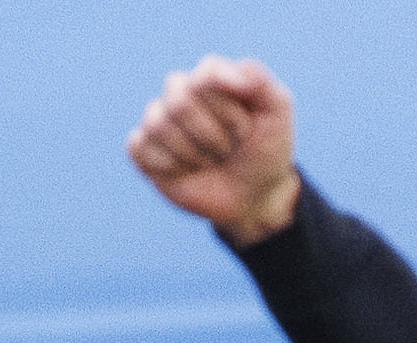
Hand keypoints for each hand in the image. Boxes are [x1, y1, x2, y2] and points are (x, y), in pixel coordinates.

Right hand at [129, 57, 305, 245]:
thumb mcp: (277, 112)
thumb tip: (227, 72)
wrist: (255, 195)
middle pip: (179, 103)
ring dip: (194, 155)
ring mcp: (159, 119)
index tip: (245, 130)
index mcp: (209, 76)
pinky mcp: (144, 149)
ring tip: (210, 160)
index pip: (204, 78)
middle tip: (228, 149)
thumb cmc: (264, 149)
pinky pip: (140, 148)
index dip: (227, 112)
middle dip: (212, 137)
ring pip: (158, 126)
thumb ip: (259, 80)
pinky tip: (186, 172)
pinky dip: (168, 167)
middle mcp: (180, 92)